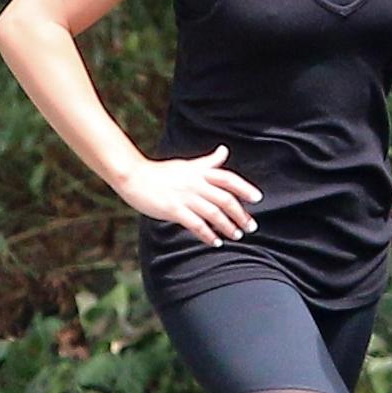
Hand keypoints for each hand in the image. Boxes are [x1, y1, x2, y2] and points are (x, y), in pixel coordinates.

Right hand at [117, 144, 262, 246]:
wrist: (134, 177)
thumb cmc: (162, 172)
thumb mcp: (188, 164)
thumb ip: (208, 162)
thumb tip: (224, 150)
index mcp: (200, 172)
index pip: (228, 178)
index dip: (245, 188)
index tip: (258, 199)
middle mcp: (195, 183)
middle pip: (225, 199)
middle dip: (241, 214)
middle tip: (251, 226)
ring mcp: (184, 197)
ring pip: (213, 213)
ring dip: (227, 226)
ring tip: (236, 235)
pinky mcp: (173, 209)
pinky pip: (195, 224)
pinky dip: (207, 234)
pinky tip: (215, 242)